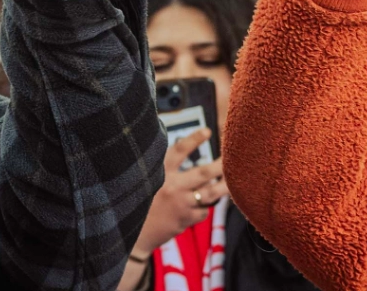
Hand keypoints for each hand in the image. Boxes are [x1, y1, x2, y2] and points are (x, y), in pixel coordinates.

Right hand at [132, 128, 227, 256]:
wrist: (133, 235)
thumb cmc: (143, 204)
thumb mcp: (148, 182)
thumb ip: (168, 172)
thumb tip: (198, 166)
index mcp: (160, 173)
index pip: (178, 150)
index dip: (193, 140)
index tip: (207, 131)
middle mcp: (171, 186)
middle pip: (204, 172)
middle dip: (221, 165)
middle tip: (232, 158)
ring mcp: (180, 203)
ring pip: (210, 193)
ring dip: (224, 187)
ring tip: (233, 182)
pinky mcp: (185, 219)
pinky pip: (204, 210)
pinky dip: (205, 207)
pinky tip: (201, 206)